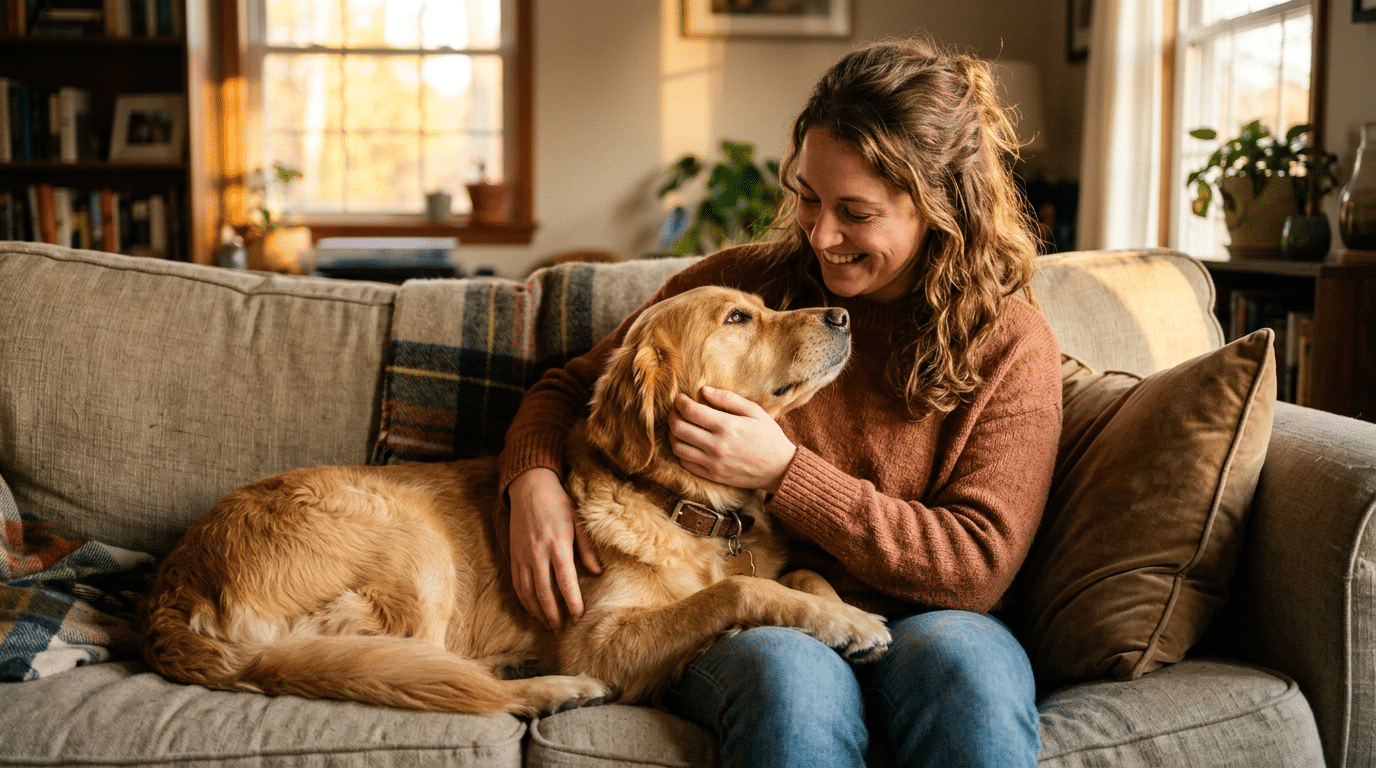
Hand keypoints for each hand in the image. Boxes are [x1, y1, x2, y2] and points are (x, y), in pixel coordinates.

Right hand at [507, 467, 601, 629]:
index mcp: (557, 544)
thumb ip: (587, 548)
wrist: (529, 486)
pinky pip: (517, 584)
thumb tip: (597, 572)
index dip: (573, 603)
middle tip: (563, 631)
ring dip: (539, 612)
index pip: (565, 582)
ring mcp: (522, 556)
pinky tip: (534, 610)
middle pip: (544, 593)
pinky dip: (525, 601)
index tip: (579, 618)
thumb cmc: (558, 502)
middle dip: (554, 615)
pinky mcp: (513, 556)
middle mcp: (537, 553)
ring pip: (528, 592)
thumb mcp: (578, 520)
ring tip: (550, 625)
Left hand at [668, 386, 796, 491]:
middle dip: (672, 416)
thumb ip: (729, 399)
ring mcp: (712, 463)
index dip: (680, 402)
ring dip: (674, 434)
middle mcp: (716, 445)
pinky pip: (685, 463)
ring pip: (677, 447)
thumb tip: (704, 390)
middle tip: (676, 411)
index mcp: (726, 426)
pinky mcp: (712, 475)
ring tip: (680, 427)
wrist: (780, 469)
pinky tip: (688, 444)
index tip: (680, 398)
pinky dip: (681, 452)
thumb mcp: (754, 411)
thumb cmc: (769, 437)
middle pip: (678, 428)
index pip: (690, 411)